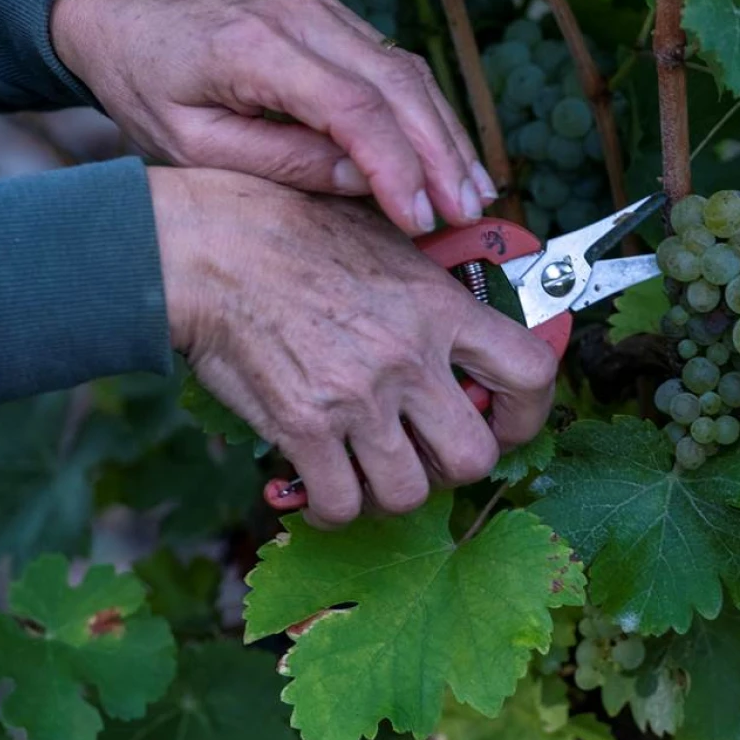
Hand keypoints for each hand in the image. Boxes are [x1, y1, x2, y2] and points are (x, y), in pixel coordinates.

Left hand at [52, 0, 497, 235]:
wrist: (127, 12)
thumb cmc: (148, 84)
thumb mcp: (189, 144)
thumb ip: (277, 160)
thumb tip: (362, 179)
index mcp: (255, 48)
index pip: (351, 107)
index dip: (395, 167)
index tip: (420, 218)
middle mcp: (301, 16)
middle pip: (397, 84)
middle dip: (440, 156)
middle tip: (466, 213)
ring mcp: (323, 10)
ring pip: (409, 72)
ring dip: (447, 136)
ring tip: (475, 194)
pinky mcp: (335, 18)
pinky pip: (398, 66)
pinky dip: (431, 115)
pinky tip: (451, 157)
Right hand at [147, 166, 556, 527]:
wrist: (208, 245)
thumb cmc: (293, 230)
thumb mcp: (386, 238)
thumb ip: (435, 287)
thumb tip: (471, 328)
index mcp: (439, 306)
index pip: (531, 373)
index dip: (529, 413)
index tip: (506, 420)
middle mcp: (408, 356)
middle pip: (475, 457)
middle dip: (458, 466)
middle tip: (432, 452)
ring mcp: (357, 397)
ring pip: (411, 494)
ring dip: (396, 492)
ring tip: (376, 469)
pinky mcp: (302, 427)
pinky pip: (342, 506)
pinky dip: (338, 509)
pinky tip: (328, 484)